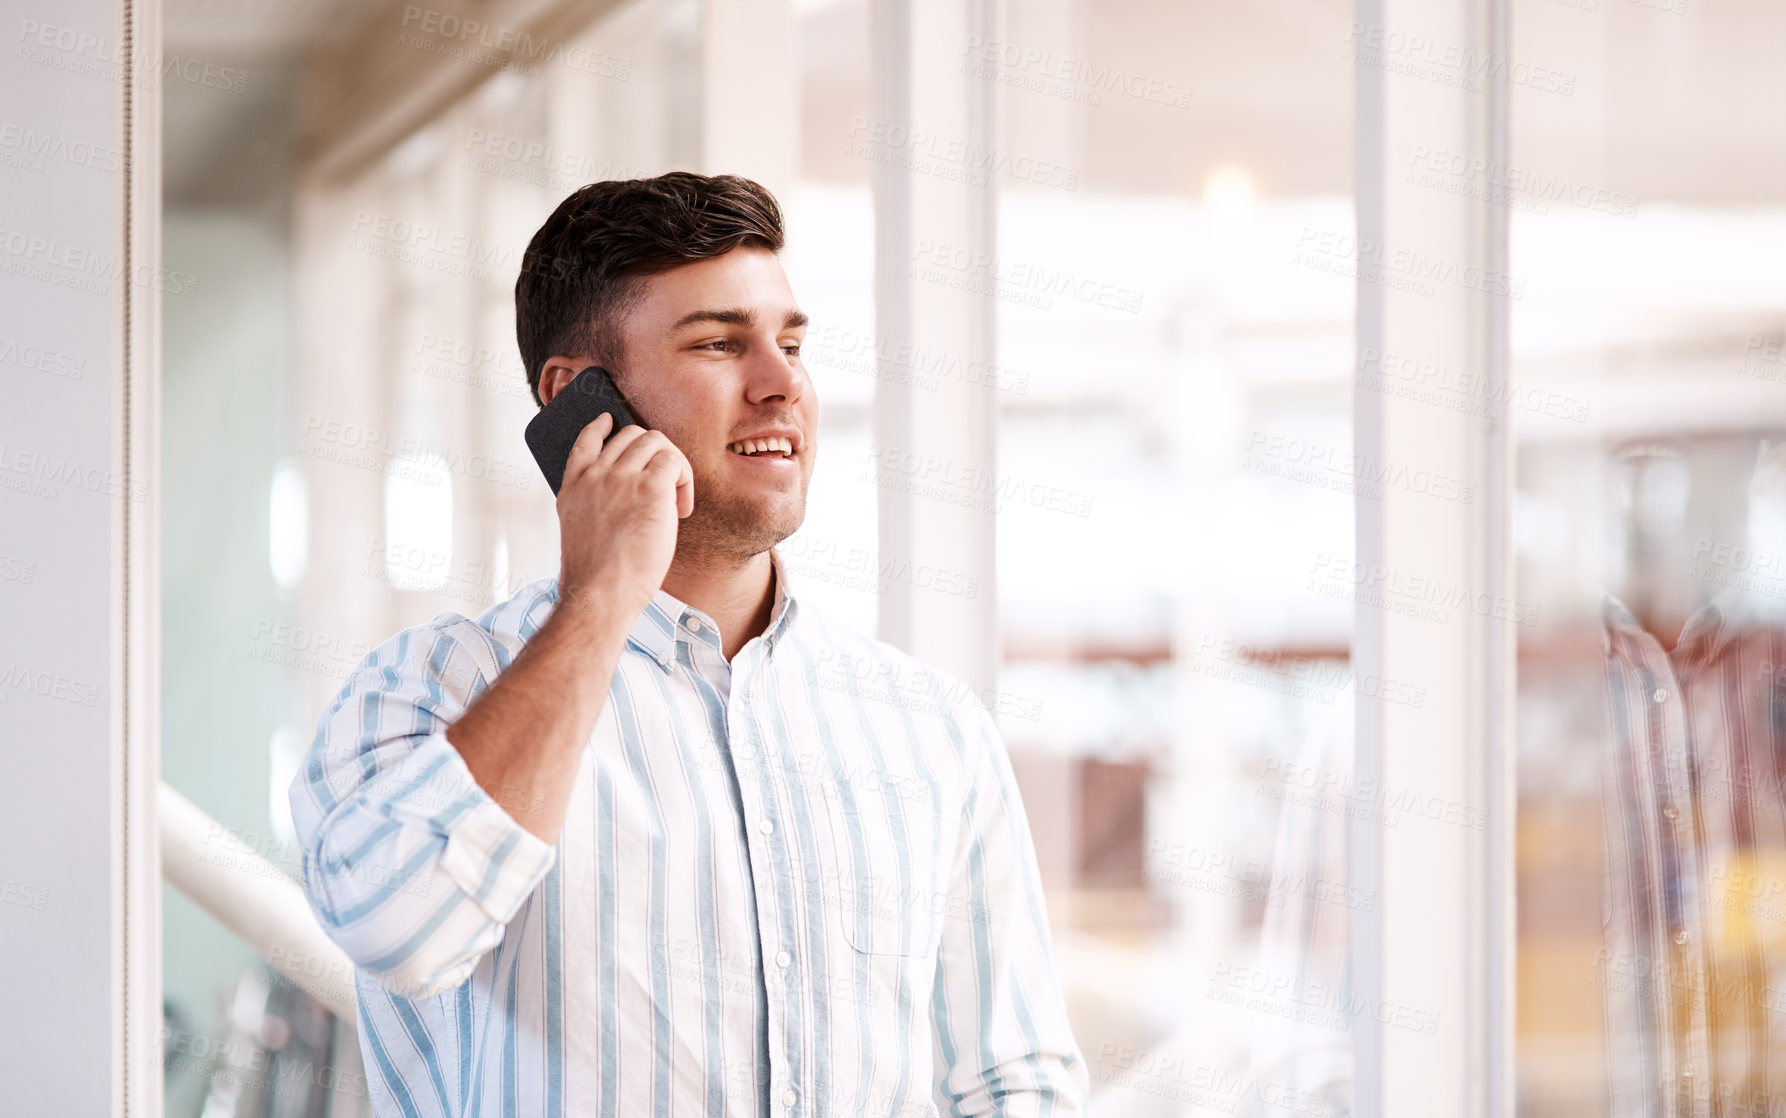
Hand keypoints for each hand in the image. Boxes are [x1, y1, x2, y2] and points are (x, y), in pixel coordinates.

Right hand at [555, 412, 693, 621]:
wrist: (599, 595)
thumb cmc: (596, 579)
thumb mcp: (581, 534)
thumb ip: (596, 508)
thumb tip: (625, 503)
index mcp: (573, 487)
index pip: (585, 440)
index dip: (600, 427)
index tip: (609, 422)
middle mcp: (594, 476)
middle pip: (631, 435)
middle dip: (654, 453)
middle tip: (665, 489)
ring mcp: (620, 477)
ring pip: (655, 441)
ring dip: (673, 465)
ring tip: (676, 501)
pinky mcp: (648, 487)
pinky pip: (673, 462)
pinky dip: (684, 480)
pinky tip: (682, 509)